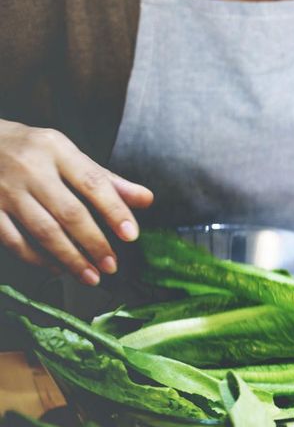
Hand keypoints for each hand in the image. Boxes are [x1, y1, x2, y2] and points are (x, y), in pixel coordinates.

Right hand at [0, 120, 153, 283]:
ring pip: (43, 231)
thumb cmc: (34, 152)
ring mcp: (6, 190)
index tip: (131, 235)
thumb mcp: (69, 155)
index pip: (93, 183)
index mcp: (58, 150)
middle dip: (94, 243)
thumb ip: (107, 180)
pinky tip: (57, 268)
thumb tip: (147, 199)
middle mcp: (31, 169)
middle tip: (111, 265)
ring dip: (70, 258)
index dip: (115, 210)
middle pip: (69, 212)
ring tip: (91, 276)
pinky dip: (38, 259)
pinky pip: (14, 240)